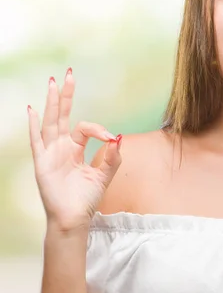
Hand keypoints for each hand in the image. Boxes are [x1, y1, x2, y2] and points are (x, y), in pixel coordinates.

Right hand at [27, 68, 122, 232]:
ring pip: (50, 122)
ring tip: (53, 83)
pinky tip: (32, 110)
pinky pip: (37, 141)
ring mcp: (50, 153)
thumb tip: (118, 138)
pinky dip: (34, 125)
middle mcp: (61, 148)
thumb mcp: (104, 175)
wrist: (74, 218)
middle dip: (66, 95)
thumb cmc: (86, 199)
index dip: (98, 129)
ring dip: (52, 103)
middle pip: (63, 115)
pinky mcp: (42, 163)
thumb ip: (112, 157)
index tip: (110, 138)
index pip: (85, 128)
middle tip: (68, 74)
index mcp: (75, 149)